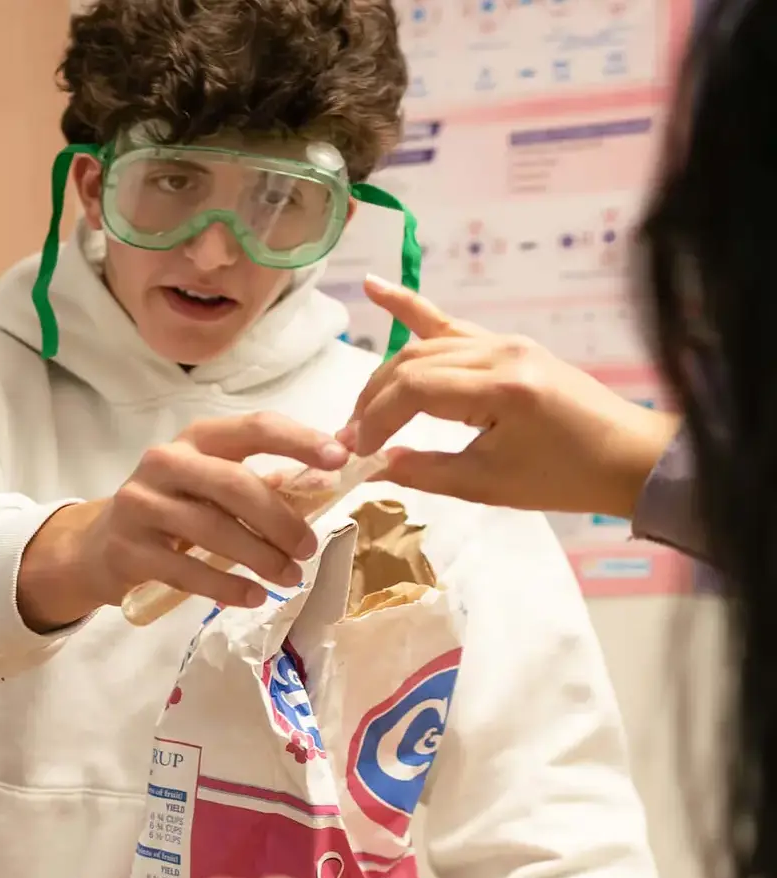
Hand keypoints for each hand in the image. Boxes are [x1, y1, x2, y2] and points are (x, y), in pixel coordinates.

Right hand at [15, 413, 346, 630]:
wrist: (99, 547)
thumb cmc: (172, 510)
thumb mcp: (212, 486)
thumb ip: (265, 482)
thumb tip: (328, 482)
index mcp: (196, 438)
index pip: (255, 428)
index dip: (300, 442)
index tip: (341, 461)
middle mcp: (164, 462)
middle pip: (234, 484)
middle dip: (280, 519)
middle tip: (308, 548)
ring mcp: (140, 505)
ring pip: (213, 530)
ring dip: (259, 557)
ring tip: (290, 578)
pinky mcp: (128, 549)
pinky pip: (186, 570)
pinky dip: (226, 586)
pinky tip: (253, 596)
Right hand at [343, 275, 676, 516]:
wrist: (630, 457)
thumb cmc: (565, 477)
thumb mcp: (489, 485)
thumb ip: (425, 471)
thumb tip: (375, 463)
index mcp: (500, 388)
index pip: (414, 390)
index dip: (375, 419)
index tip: (356, 451)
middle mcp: (500, 353)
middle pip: (412, 362)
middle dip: (373, 399)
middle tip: (353, 437)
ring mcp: (505, 342)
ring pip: (425, 346)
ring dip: (386, 375)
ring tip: (362, 408)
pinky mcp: (509, 344)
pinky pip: (450, 323)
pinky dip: (410, 307)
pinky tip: (374, 287)